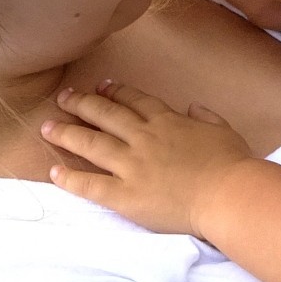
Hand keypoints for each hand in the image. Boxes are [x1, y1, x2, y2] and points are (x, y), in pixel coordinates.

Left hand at [41, 81, 252, 235]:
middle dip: (81, 103)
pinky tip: (53, 171)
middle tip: (63, 97)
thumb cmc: (233, 164)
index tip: (101, 86)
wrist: (228, 195)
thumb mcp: (224, 130)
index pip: (135, 101)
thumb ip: (205, 117)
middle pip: (105, 115)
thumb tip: (193, 108)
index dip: (115, 92)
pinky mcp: (125, 195)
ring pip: (90, 143)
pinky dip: (70, 178)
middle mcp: (143, 138)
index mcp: (167, 122)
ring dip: (66, 133)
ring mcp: (131, 166)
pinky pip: (90, 185)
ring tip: (46, 127)